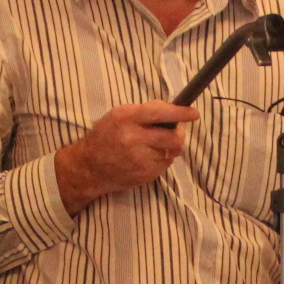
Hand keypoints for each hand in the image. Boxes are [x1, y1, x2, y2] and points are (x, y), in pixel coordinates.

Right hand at [55, 101, 197, 213]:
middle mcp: (133, 137)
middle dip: (178, 135)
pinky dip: (161, 160)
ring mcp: (139, 158)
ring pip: (171, 151)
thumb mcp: (119, 115)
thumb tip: (172, 109)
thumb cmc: (106, 136)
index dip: (180, 113)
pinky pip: (165, 164)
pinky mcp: (144, 174)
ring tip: (153, 147)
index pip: (160, 112)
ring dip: (168, 148)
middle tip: (174, 134)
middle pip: (172, 136)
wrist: (89, 167)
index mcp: (126, 117)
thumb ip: (144, 111)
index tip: (194, 113)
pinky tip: (146, 158)